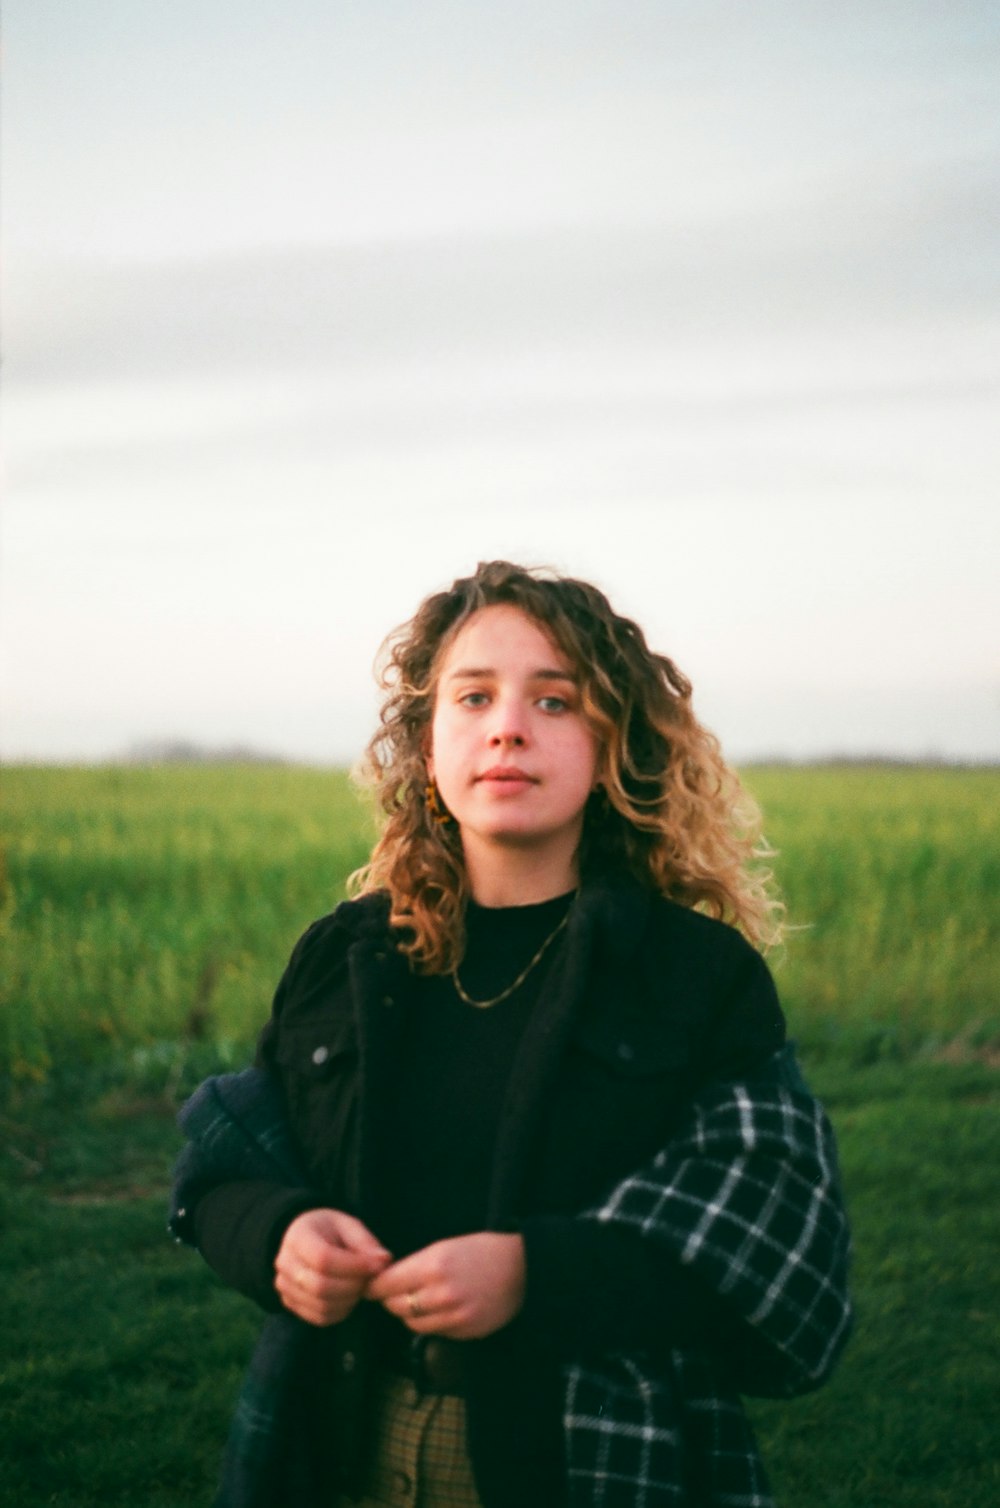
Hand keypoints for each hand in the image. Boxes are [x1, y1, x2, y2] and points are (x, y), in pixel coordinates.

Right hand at [274, 1208, 390, 1325]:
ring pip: (322, 1305)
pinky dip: (341, 1311)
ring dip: (349, 1300)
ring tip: (360, 1285)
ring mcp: (284, 1287)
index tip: (377, 1266)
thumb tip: (383, 1261)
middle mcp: (284, 1263)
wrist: (306, 1241)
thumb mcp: (348, 1226)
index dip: (354, 1266)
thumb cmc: (330, 1231)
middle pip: (321, 1286)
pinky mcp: (291, 1304)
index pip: (323, 1259)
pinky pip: (320, 1318)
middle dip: (353, 1285)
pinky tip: (349, 1296)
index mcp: (298, 1237)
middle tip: (370, 1278)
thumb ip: (365, 1242)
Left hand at [367, 1232, 525, 1339]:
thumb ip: (416, 1264)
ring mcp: (454, 1316)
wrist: (522, 1268)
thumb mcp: (446, 1246)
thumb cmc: (482, 1251)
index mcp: (433, 1265)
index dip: (375, 1286)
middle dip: (390, 1299)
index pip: (386, 1284)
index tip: (370, 1286)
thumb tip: (386, 1279)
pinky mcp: (464, 1332)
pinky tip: (438, 1310)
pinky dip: (430, 1323)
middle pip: (395, 1306)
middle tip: (392, 1293)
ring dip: (409, 1313)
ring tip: (416, 1301)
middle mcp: (441, 1294)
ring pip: (412, 1323)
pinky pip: (434, 1332)